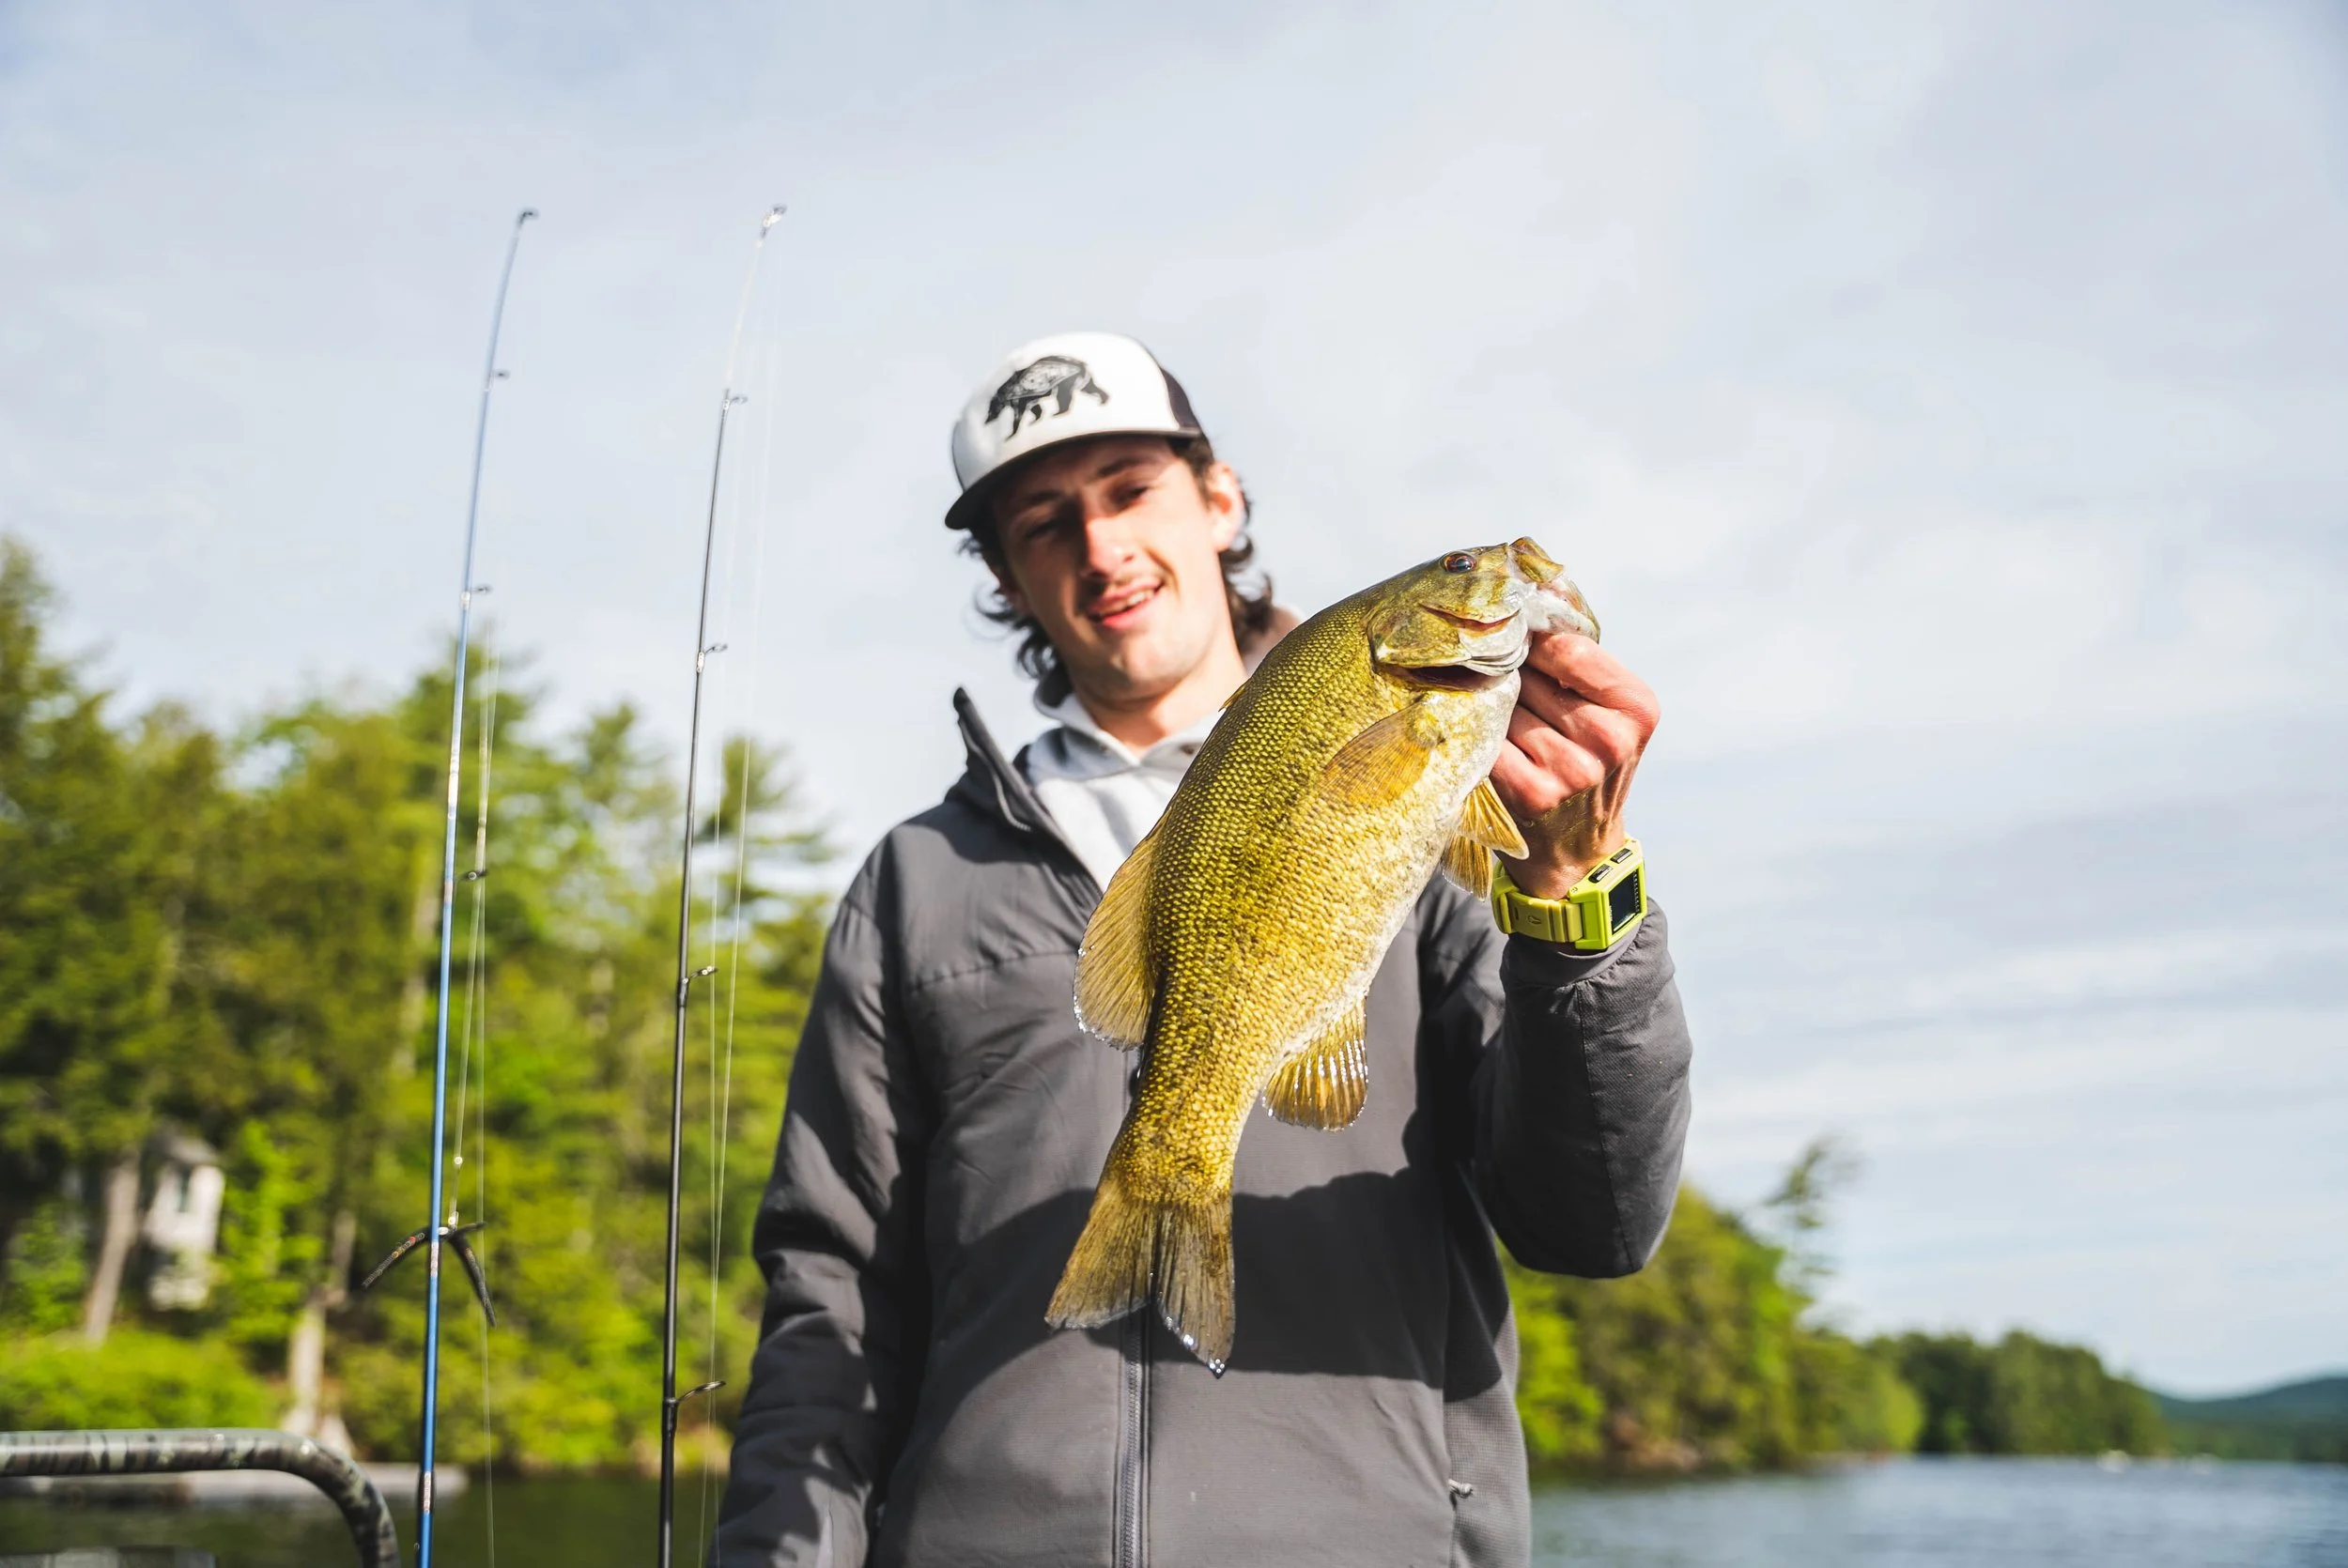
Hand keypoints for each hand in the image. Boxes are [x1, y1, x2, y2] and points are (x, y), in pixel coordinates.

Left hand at [1488, 632, 1658, 898]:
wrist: (1577, 850)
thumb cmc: (1586, 765)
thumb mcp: (1606, 714)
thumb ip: (1577, 665)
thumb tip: (1522, 602)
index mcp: (1636, 707)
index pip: (1567, 647)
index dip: (1530, 640)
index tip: (1508, 637)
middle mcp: (1609, 738)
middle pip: (1530, 674)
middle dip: (1504, 671)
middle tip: (1485, 672)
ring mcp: (1571, 769)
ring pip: (1503, 705)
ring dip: (1485, 702)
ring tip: (1485, 708)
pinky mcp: (1532, 793)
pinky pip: (1486, 741)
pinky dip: (1474, 733)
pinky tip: (1474, 734)